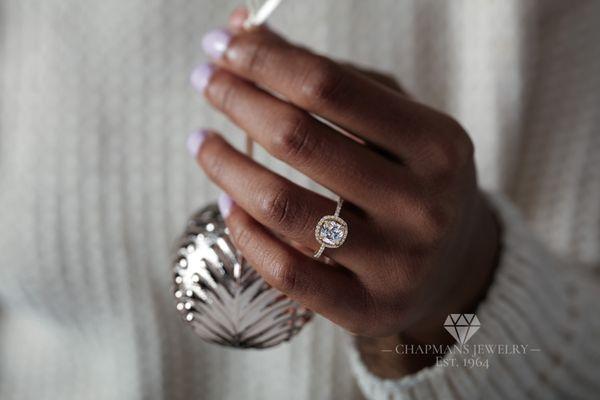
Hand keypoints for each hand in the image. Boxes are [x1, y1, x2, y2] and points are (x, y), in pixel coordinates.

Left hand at [188, 10, 498, 374]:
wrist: (454, 265)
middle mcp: (422, 205)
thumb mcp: (395, 124)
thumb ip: (330, 78)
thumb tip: (243, 32)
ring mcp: (396, 264)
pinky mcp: (367, 309)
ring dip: (224, 166)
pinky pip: (284, 271)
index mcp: (437, 144)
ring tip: (200, 141)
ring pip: (281, 207)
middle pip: (299, 139)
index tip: (220, 45)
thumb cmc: (414, 179)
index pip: (328, 86)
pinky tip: (228, 205)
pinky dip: (244, 233)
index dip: (263, 60)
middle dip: (237, 99)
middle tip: (205, 81)